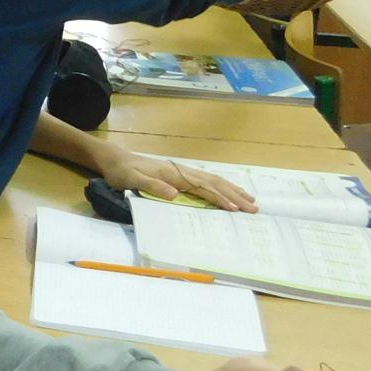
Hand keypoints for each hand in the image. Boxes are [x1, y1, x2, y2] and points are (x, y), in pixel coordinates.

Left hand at [93, 147, 256, 211]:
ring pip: (214, 181)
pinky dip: (222, 187)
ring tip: (251, 201)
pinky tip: (230, 192)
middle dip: (235, 196)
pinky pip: (206, 181)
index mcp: (174, 174)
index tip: (234, 210)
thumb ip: (153, 186)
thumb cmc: (122, 172)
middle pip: (215, 183)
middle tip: (254, 209)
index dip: (219, 199)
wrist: (116, 160)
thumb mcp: (132, 180)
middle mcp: (182, 172)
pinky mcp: (180, 175)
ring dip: (233, 191)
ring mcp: (183, 172)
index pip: (203, 188)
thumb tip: (176, 194)